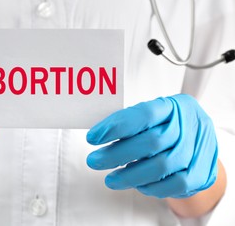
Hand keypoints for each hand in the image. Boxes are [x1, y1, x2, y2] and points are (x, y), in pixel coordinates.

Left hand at [86, 94, 217, 197]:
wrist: (199, 142)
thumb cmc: (168, 125)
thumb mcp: (153, 114)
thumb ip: (130, 121)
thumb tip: (98, 134)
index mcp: (174, 106)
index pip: (144, 114)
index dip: (115, 126)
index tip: (93, 137)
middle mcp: (188, 126)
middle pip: (150, 142)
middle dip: (116, 154)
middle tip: (94, 160)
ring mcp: (197, 150)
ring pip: (160, 166)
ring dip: (129, 175)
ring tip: (110, 179)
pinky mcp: (200, 174)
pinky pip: (173, 185)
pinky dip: (151, 187)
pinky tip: (136, 185)